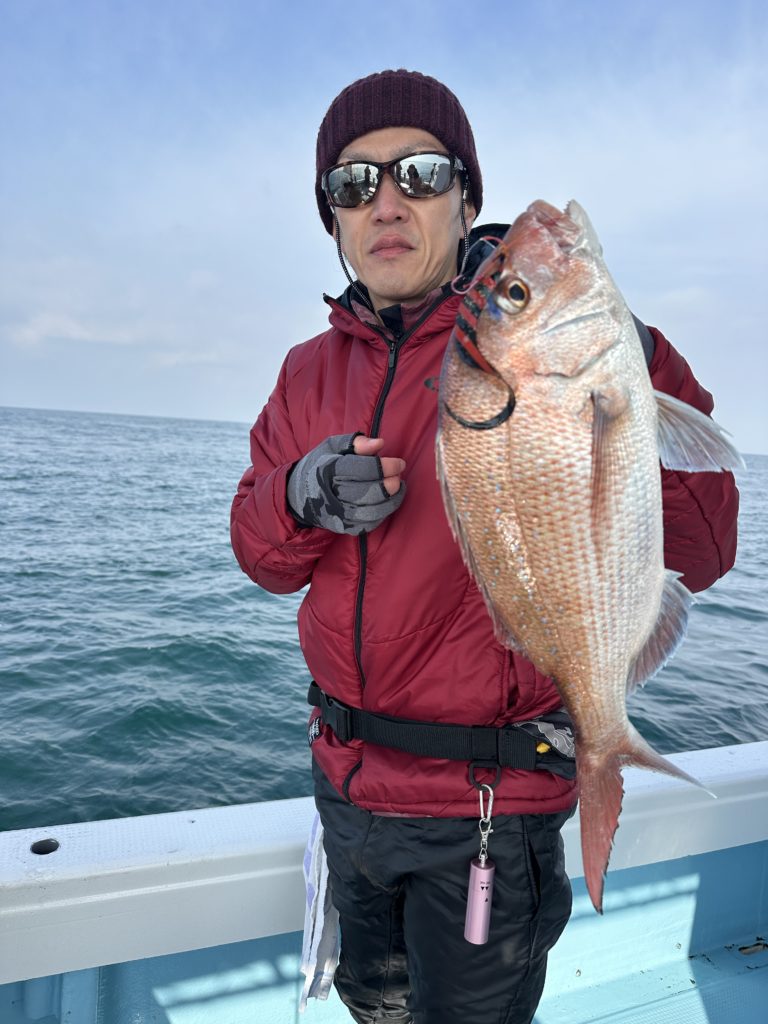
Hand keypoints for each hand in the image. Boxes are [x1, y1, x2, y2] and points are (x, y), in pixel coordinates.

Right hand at [287, 433, 406, 534]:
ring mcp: (337, 514)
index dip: (387, 467)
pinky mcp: (343, 527)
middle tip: (399, 476)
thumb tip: (380, 443)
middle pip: (369, 492)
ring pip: (372, 511)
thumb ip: (356, 442)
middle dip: (391, 485)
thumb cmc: (321, 466)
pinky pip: (370, 523)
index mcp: (328, 470)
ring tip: (398, 487)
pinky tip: (388, 501)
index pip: (364, 470)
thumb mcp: (333, 447)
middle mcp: (331, 494)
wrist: (298, 495)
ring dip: (392, 500)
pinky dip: (384, 513)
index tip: (400, 463)